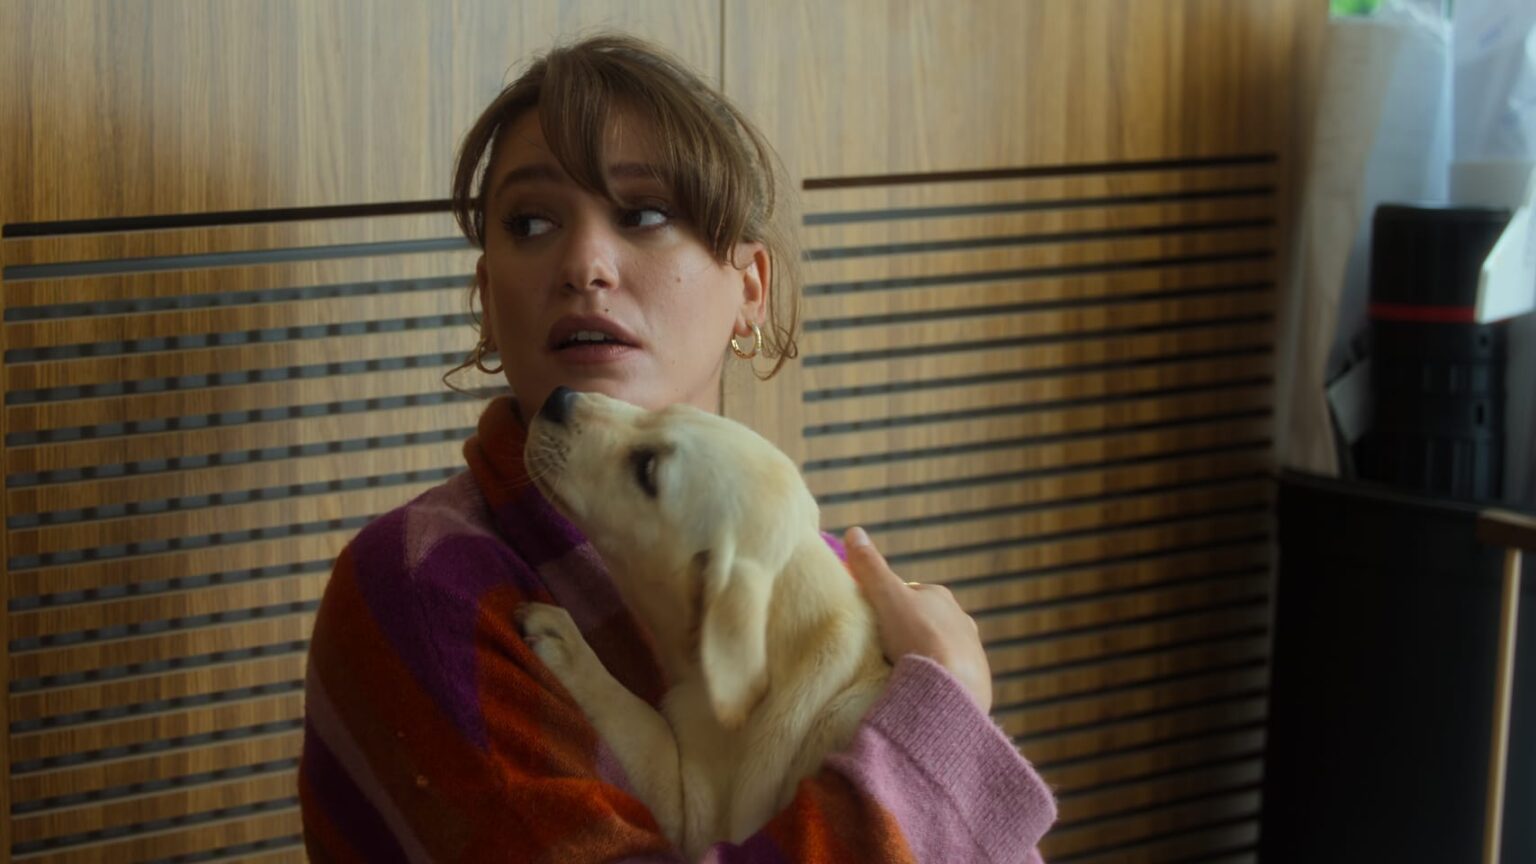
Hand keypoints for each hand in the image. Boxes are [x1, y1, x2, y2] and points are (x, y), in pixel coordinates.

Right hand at [844, 527, 992, 713]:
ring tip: (898, 674)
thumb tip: (853, 530)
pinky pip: (948, 677)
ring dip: (921, 658)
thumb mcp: (886, 597)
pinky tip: (918, 689)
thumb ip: (871, 567)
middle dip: (907, 632)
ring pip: (939, 650)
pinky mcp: (975, 682)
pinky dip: (934, 680)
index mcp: (941, 597)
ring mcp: (971, 652)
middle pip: (925, 622)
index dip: (888, 604)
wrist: (952, 688)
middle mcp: (961, 620)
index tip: (871, 620)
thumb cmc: (918, 636)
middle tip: (881, 650)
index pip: (910, 594)